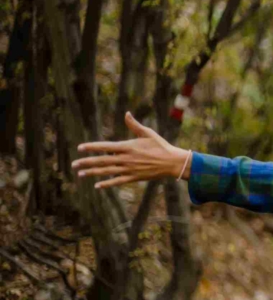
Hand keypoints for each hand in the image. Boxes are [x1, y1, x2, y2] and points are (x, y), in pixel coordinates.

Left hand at [72, 112, 190, 188]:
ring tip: (80, 174)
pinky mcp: (134, 177)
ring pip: (107, 172)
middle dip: (86, 162)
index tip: (80, 148)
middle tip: (74, 164)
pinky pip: (117, 181)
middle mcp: (126, 159)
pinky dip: (107, 184)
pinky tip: (97, 186)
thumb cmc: (161, 146)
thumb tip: (126, 114)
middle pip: (102, 160)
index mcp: (128, 146)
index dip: (91, 147)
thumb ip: (134, 125)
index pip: (105, 147)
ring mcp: (129, 169)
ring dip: (92, 173)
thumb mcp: (148, 133)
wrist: (172, 162)